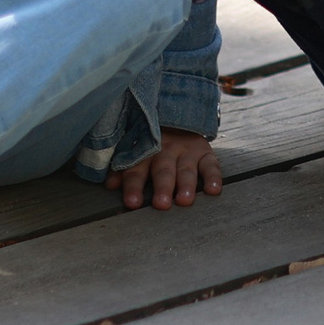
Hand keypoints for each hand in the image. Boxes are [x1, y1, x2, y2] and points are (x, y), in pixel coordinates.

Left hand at [107, 129, 222, 209]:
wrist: (178, 119)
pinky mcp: (205, 153)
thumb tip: (109, 185)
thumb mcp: (137, 153)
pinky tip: (214, 190)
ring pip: (186, 169)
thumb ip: (123, 169)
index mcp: (145, 153)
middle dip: (162, 187)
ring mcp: (187, 152)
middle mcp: (165, 151)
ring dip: (186, 185)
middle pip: (163, 171)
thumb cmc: (152, 145)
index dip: (133, 186)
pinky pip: (211, 165)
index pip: (137, 170)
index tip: (132, 203)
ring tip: (184, 200)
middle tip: (161, 204)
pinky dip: (213, 177)